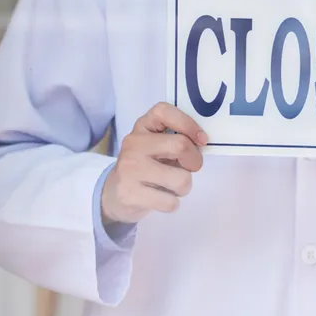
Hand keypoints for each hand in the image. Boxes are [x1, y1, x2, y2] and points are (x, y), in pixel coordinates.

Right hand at [101, 102, 206, 225]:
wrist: (114, 194)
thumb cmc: (148, 166)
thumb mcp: (159, 146)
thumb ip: (178, 139)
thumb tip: (202, 142)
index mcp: (142, 127)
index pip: (164, 111)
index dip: (189, 124)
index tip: (201, 140)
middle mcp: (133, 144)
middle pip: (180, 145)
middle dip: (195, 161)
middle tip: (188, 168)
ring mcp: (130, 169)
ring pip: (181, 179)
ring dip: (184, 187)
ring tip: (170, 186)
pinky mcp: (129, 194)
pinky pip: (171, 202)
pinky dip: (172, 204)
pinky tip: (159, 198)